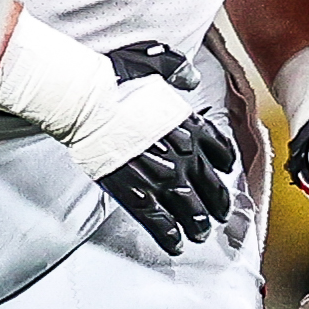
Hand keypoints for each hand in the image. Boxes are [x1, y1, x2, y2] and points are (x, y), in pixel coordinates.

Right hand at [65, 41, 245, 253]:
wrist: (83, 102)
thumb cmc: (112, 79)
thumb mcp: (153, 62)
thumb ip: (177, 71)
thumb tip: (191, 77)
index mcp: (189, 124)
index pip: (220, 149)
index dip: (224, 164)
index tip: (224, 172)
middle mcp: (183, 154)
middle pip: (212, 186)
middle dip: (218, 203)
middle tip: (220, 213)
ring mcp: (162, 177)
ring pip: (190, 210)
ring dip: (199, 224)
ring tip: (201, 234)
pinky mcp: (138, 194)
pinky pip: (161, 223)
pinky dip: (171, 237)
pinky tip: (176, 245)